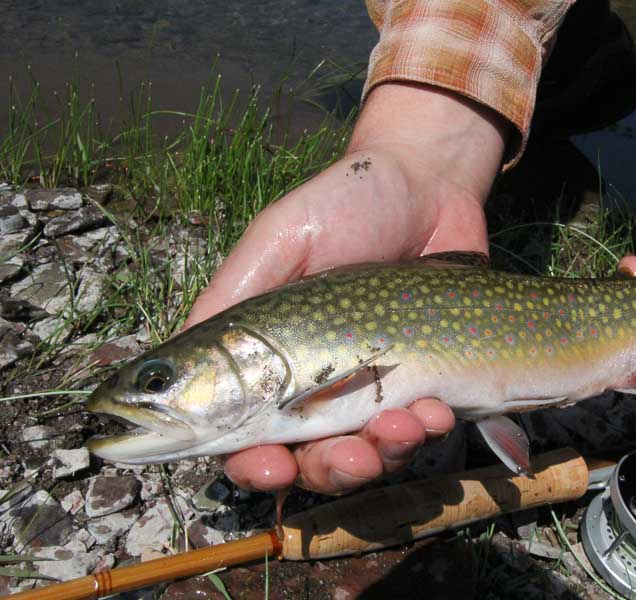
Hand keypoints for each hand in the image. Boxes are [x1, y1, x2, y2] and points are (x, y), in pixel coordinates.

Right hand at [185, 83, 508, 492]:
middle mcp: (319, 383)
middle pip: (310, 461)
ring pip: (367, 457)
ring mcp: (375, 387)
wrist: (432, 185)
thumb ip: (234, 295)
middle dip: (329, 470)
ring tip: (405, 423)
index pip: (246, 435)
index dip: (252, 464)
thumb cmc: (346, 204)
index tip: (271, 465)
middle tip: (352, 456)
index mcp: (271, 360)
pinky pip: (420, 431)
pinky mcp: (425, 381)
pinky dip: (425, 432)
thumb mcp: (279, 237)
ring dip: (382, 456)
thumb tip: (174, 363)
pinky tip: (435, 409)